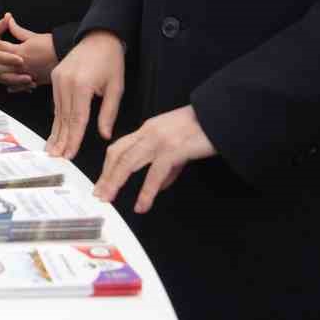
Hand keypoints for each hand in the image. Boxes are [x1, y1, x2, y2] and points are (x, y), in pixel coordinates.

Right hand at [0, 14, 32, 89]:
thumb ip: (1, 24)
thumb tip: (8, 16)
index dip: (10, 58)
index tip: (21, 59)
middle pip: (2, 71)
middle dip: (15, 74)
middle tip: (29, 76)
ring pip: (4, 80)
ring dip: (17, 82)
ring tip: (31, 82)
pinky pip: (7, 83)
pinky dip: (17, 87)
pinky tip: (29, 88)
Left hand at [3, 14, 56, 88]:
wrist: (67, 55)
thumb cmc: (52, 45)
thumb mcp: (33, 36)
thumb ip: (18, 31)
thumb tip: (9, 20)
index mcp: (20, 51)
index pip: (1, 47)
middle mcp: (22, 64)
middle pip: (0, 65)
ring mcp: (28, 74)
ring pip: (8, 77)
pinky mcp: (35, 80)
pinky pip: (21, 86)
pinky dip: (14, 87)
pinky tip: (8, 87)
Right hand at [45, 31, 124, 159]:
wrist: (99, 37)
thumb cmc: (110, 60)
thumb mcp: (116, 87)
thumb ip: (109, 113)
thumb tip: (104, 134)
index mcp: (82, 85)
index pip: (77, 118)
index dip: (73, 139)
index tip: (69, 154)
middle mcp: (66, 82)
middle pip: (64, 117)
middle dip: (60, 140)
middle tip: (56, 157)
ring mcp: (58, 79)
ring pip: (58, 111)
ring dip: (56, 131)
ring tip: (52, 149)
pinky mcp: (56, 77)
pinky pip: (56, 102)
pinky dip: (56, 118)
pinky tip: (55, 131)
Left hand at [94, 105, 216, 213]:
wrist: (220, 115)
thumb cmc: (203, 128)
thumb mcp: (180, 145)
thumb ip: (168, 165)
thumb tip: (159, 185)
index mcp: (149, 129)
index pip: (120, 147)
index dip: (108, 166)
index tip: (102, 182)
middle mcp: (149, 132)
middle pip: (118, 154)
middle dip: (105, 176)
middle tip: (99, 194)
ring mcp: (160, 139)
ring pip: (129, 162)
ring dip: (115, 182)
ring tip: (109, 199)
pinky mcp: (174, 148)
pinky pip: (154, 172)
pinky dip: (146, 191)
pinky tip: (142, 204)